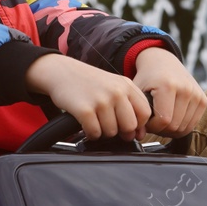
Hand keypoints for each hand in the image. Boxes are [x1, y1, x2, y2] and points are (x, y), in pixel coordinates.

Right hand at [25, 53, 150, 139]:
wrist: (61, 72)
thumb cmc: (88, 82)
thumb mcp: (114, 85)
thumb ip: (130, 105)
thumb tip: (139, 134)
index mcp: (126, 85)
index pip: (145, 113)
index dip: (138, 126)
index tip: (129, 128)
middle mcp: (116, 92)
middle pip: (129, 126)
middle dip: (120, 132)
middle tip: (109, 126)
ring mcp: (101, 101)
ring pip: (112, 132)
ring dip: (103, 132)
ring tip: (96, 121)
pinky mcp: (85, 110)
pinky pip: (95, 133)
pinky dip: (91, 134)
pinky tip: (87, 125)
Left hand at [132, 48, 206, 136]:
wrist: (163, 63)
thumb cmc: (148, 79)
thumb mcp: (137, 91)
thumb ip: (137, 112)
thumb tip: (139, 135)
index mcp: (168, 85)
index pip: (164, 120)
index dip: (152, 127)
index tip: (146, 121)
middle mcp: (186, 88)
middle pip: (175, 126)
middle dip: (161, 129)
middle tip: (153, 122)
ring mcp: (196, 94)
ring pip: (185, 128)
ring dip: (171, 130)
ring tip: (162, 120)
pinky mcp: (203, 100)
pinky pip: (192, 124)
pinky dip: (181, 126)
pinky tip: (172, 119)